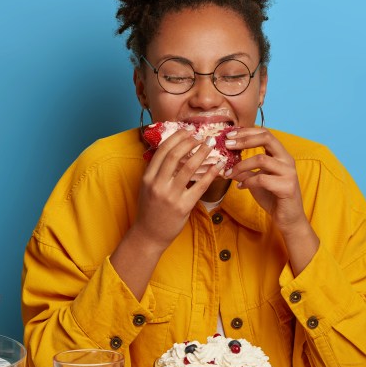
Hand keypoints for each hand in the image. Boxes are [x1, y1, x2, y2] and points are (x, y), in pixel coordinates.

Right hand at [133, 129, 224, 250]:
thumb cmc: (150, 210)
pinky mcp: (183, 206)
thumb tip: (173, 152)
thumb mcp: (147, 188)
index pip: (162, 150)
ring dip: (202, 153)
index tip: (187, 131)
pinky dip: (210, 174)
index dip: (176, 137)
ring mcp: (170, 196)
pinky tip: (218, 166)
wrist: (149, 235)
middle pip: (175, 155)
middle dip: (189, 142)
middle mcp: (157, 184)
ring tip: (210, 146)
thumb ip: (157, 172)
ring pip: (188, 167)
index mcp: (148, 177)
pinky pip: (200, 186)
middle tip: (200, 137)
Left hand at [224, 127, 307, 233]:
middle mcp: (287, 160)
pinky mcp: (287, 187)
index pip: (265, 133)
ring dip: (241, 165)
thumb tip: (225, 160)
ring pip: (261, 159)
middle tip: (228, 144)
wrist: (287, 218)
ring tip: (229, 172)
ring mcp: (289, 172)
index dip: (247, 132)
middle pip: (267, 138)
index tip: (230, 135)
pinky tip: (240, 187)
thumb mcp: (255, 179)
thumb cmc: (272, 197)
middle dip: (245, 139)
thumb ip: (244, 169)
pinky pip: (262, 179)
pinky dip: (248, 182)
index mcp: (281, 155)